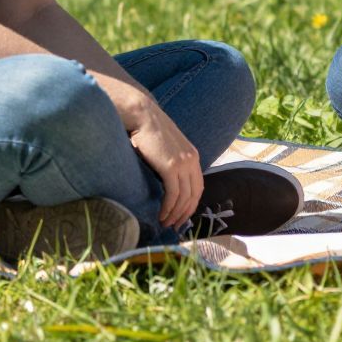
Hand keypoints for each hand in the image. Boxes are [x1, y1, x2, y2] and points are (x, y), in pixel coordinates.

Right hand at [123, 99, 202, 228]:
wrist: (142, 116)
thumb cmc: (148, 131)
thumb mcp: (167, 148)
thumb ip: (171, 162)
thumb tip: (165, 182)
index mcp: (193, 156)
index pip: (198, 186)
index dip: (191, 204)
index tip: (182, 216)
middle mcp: (192, 160)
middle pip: (194, 195)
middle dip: (185, 213)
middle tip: (175, 226)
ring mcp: (183, 163)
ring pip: (184, 197)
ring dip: (175, 214)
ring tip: (166, 223)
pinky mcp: (171, 166)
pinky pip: (173, 194)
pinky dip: (168, 208)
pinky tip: (161, 215)